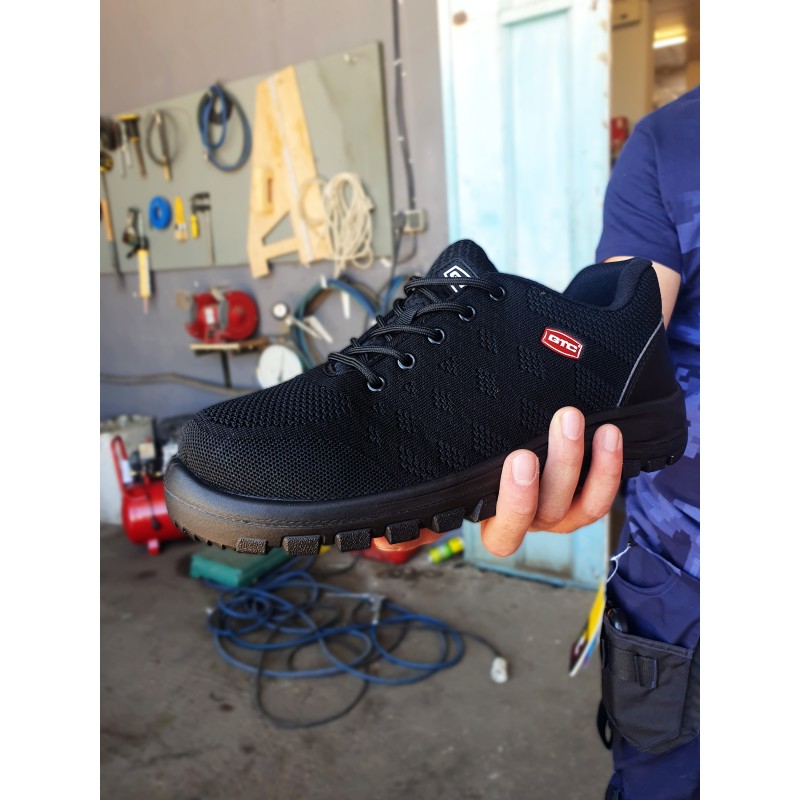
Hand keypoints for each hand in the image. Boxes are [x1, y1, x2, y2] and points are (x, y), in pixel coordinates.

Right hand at [373, 408, 622, 556]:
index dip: (513, 501)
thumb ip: (415, 503)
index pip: (503, 532)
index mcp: (492, 522)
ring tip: (577, 416)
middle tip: (558, 420)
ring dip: (581, 460)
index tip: (516, 457)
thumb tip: (375, 536)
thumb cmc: (465, 464)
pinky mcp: (584, 496)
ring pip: (577, 503)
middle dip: (556, 468)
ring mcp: (559, 512)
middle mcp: (529, 524)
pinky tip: (609, 432)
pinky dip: (609, 466)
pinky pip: (603, 494)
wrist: (508, 438)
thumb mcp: (441, 481)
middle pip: (547, 512)